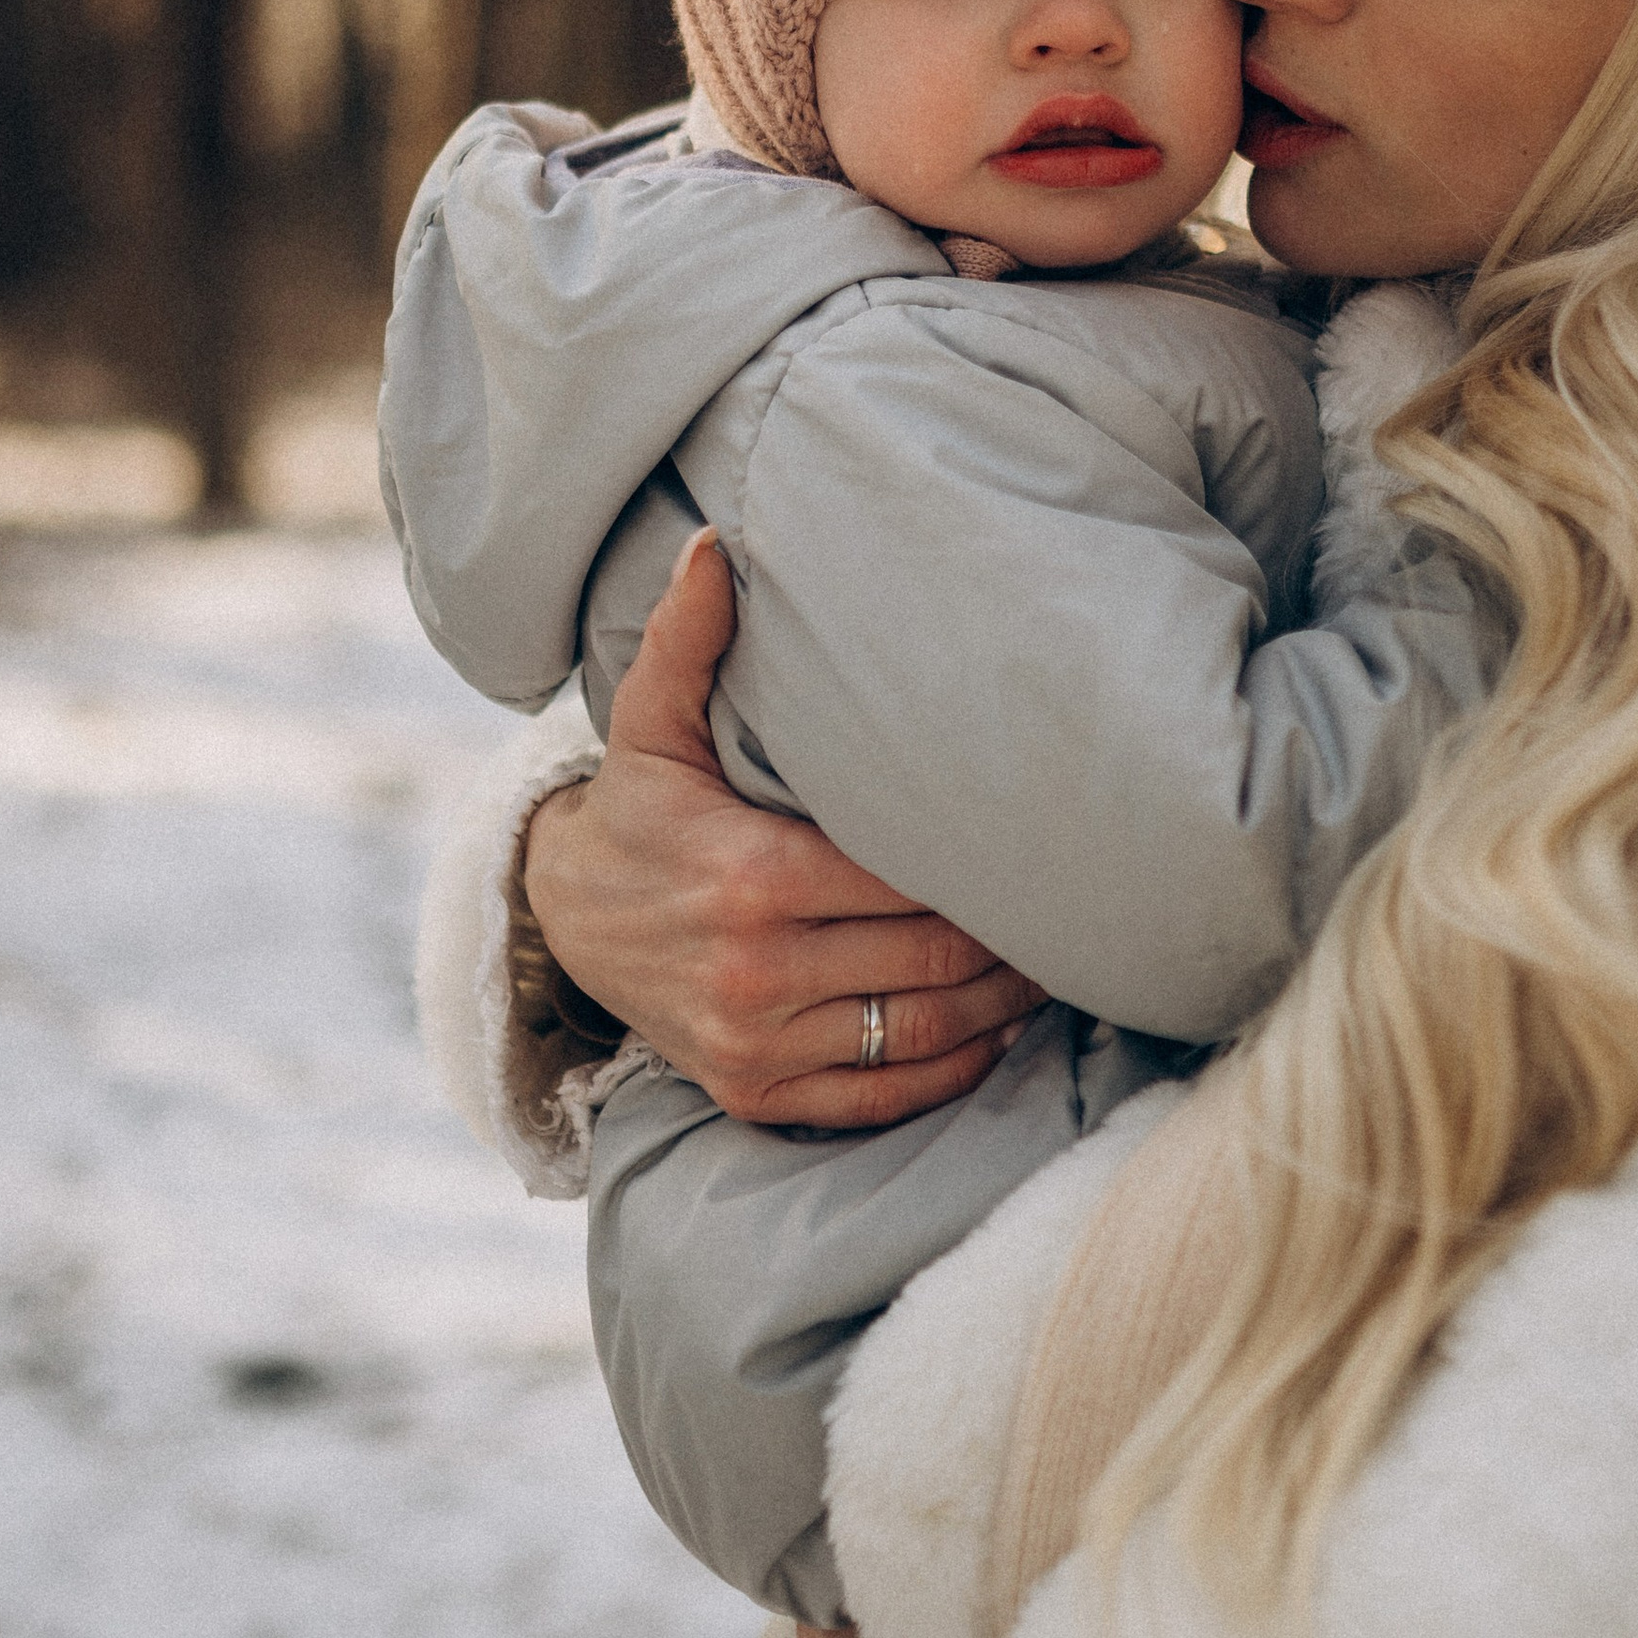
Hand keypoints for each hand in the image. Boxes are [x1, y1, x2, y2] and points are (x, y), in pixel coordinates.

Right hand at [523, 533, 1045, 1127]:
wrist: (565, 923)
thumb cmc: (640, 810)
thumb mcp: (650, 721)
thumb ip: (689, 636)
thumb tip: (718, 540)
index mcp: (750, 877)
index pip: (908, 877)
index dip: (983, 863)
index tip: (1039, 840)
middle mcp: (755, 971)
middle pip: (932, 959)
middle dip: (1013, 936)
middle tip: (1072, 902)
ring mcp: (755, 1044)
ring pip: (920, 1032)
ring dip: (1001, 1005)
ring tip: (1054, 962)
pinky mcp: (755, 1095)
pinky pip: (881, 1096)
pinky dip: (953, 1071)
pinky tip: (997, 1029)